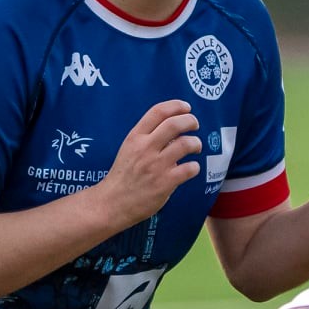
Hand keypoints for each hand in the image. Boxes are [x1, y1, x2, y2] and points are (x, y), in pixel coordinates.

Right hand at [96, 99, 199, 226]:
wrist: (112, 203)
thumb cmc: (123, 176)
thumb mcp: (128, 149)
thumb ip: (147, 138)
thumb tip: (173, 130)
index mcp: (135, 137)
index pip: (158, 112)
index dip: (176, 106)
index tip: (186, 107)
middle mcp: (145, 148)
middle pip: (175, 124)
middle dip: (191, 120)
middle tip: (195, 124)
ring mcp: (156, 165)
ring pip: (186, 144)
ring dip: (196, 143)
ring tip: (195, 147)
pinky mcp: (165, 182)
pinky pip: (190, 168)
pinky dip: (195, 167)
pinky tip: (191, 169)